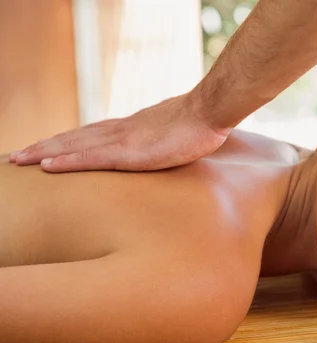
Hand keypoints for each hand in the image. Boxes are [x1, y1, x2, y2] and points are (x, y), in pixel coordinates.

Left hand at [9, 94, 228, 171]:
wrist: (207, 112)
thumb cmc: (197, 124)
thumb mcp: (171, 133)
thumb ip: (157, 141)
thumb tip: (158, 149)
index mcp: (128, 129)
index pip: (87, 135)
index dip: (62, 143)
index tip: (41, 149)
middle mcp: (118, 131)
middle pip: (72, 139)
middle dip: (42, 147)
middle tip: (15, 157)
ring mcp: (122, 140)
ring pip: (73, 146)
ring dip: (43, 152)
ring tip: (18, 160)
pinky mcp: (130, 153)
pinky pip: (91, 158)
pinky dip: (66, 161)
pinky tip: (46, 167)